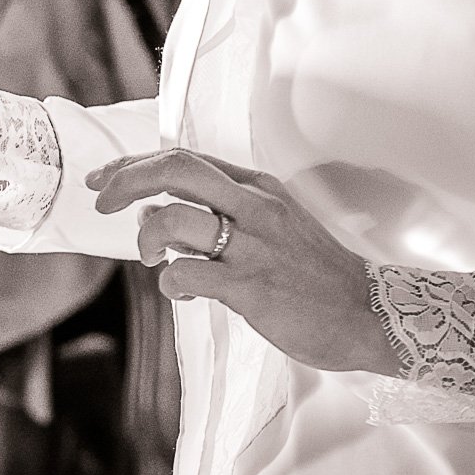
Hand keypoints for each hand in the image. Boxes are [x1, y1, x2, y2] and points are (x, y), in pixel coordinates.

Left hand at [87, 149, 400, 375]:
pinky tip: (182, 291)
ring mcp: (253, 246)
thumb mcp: (272, 227)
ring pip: (173, 218)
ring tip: (152, 258)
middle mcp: (255, 208)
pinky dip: (170, 282)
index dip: (134, 165)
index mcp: (258, 188)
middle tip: (102, 202)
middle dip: (126, 180)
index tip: (104, 180)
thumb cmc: (314, 275)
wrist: (372, 315)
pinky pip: (186, 273)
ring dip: (146, 237)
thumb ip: (217, 216)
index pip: (185, 159)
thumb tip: (155, 216)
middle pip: (175, 169)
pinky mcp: (251, 286)